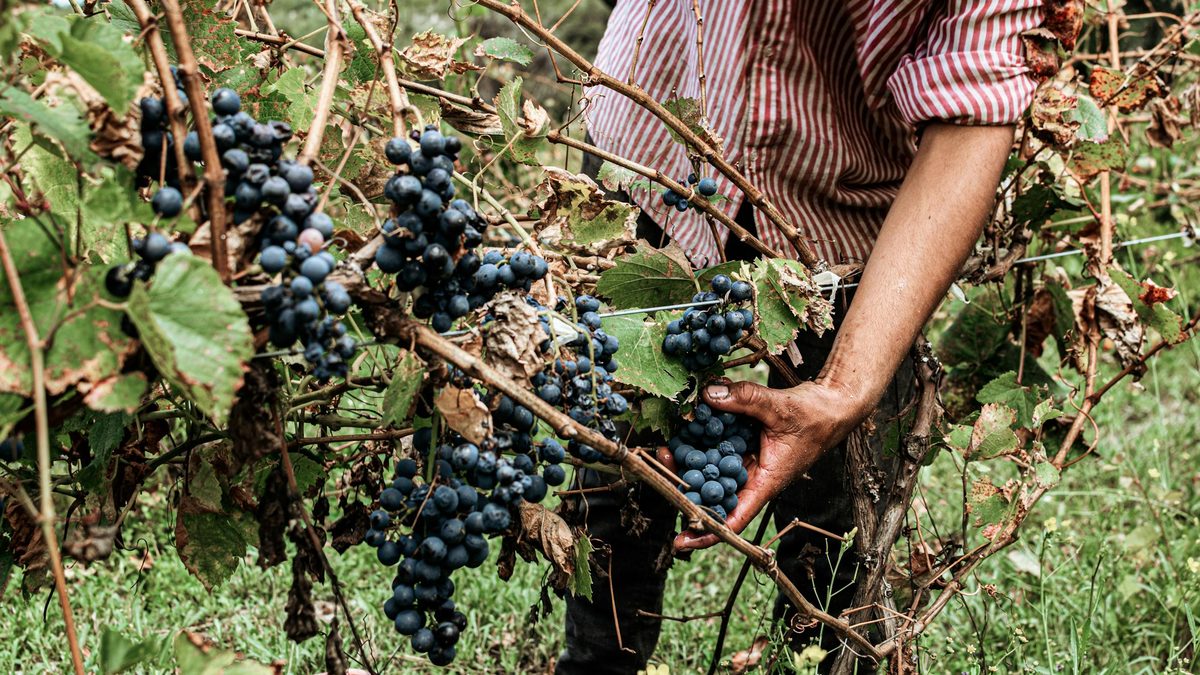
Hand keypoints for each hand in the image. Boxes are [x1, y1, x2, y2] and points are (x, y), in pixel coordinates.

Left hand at [670, 378, 865, 551]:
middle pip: (713, 495)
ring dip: (689, 463)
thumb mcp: (781, 407)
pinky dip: (702, 440)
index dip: (708, 530)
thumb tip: (708, 394)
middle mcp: (752, 478)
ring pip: (711, 471)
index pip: (734, 517)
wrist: (829, 405)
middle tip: (660, 469)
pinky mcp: (742, 445)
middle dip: (685, 488)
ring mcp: (746, 462)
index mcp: (765, 483)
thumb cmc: (815, 416)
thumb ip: (745, 400)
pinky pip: (717, 448)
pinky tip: (685, 428)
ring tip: (665, 449)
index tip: (681, 541)